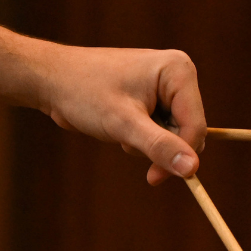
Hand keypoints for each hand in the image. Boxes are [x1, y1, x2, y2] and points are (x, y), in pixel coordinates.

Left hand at [29, 45, 206, 186]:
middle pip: (188, 131)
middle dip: (158, 146)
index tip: (153, 178)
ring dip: (146, 142)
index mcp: (179, 71)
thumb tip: (192, 169)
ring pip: (172, 134)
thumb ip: (159, 146)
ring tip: (118, 126)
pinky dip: (140, 137)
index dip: (180, 155)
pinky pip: (159, 130)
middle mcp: (178, 75)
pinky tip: (119, 123)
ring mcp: (166, 86)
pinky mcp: (153, 98)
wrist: (53, 80)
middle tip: (126, 144)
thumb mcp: (123, 124)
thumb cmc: (85, 93)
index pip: (196, 125)